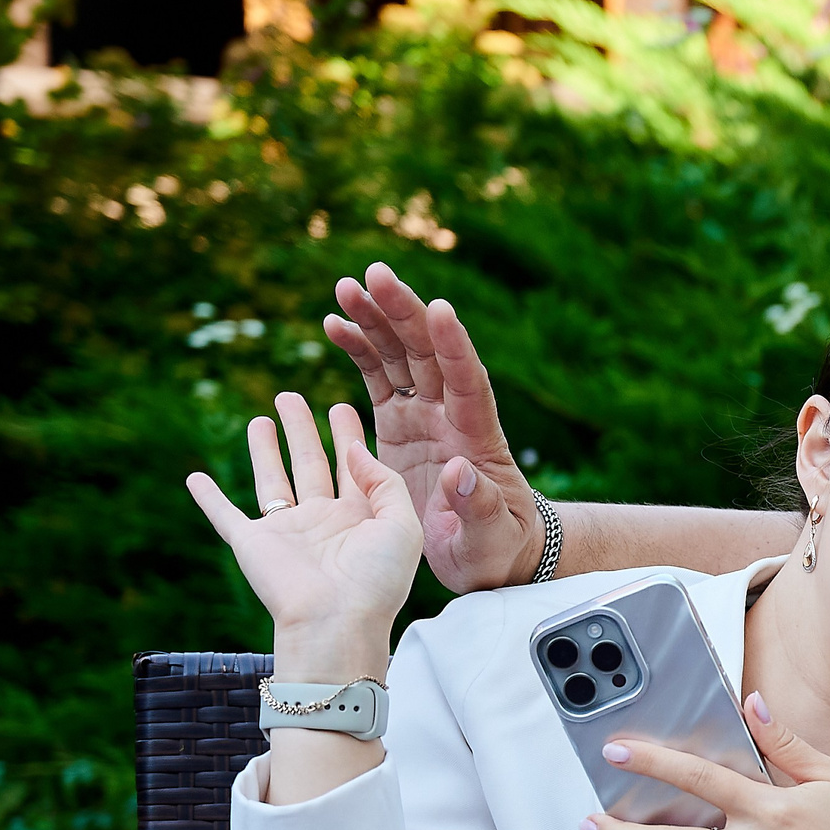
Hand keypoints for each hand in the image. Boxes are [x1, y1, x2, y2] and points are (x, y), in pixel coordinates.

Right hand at [184, 394, 420, 679]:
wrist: (335, 623)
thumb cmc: (376, 581)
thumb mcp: (402, 526)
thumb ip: (384, 482)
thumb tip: (352, 449)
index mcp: (361, 518)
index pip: (354, 467)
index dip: (348, 436)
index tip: (341, 406)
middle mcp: (323, 522)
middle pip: (310, 464)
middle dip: (303, 430)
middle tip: (292, 397)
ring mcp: (287, 533)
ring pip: (272, 480)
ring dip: (264, 450)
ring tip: (262, 418)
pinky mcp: (252, 544)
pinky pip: (224, 515)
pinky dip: (208, 498)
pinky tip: (194, 478)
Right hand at [324, 262, 543, 592]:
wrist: (486, 554)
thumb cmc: (496, 550)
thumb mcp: (490, 540)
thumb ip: (477, 507)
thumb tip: (461, 471)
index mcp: (478, 438)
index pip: (468, 381)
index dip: (455, 346)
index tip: (439, 309)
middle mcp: (451, 416)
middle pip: (429, 353)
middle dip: (404, 313)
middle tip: (376, 274)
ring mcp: (424, 415)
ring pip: (401, 355)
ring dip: (376, 320)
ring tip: (345, 288)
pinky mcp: (398, 423)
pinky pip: (377, 376)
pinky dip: (358, 349)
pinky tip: (333, 323)